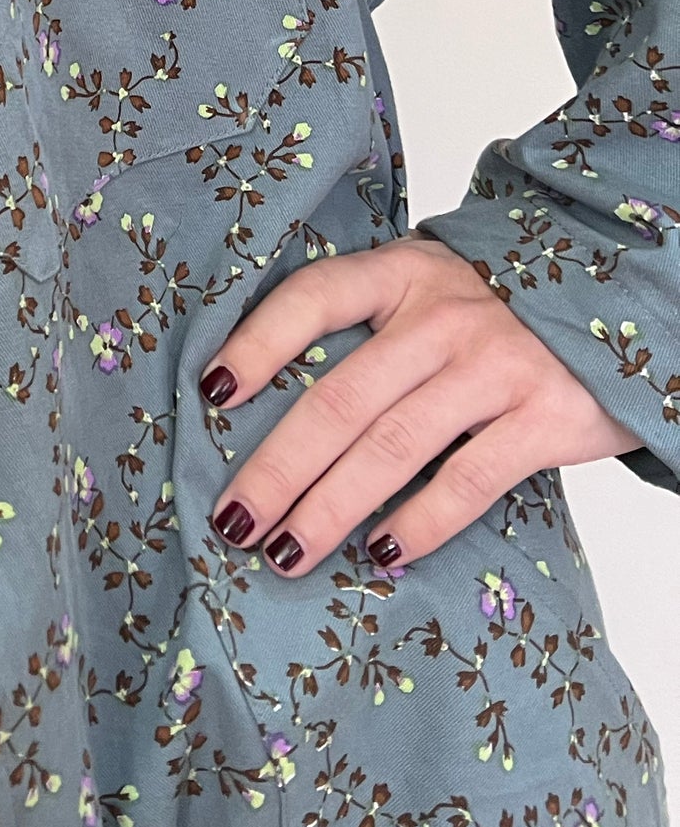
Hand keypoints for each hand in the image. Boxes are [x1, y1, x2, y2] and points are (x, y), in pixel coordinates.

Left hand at [196, 232, 641, 577]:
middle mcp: (442, 315)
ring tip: (285, 551)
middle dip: (279, 465)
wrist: (616, 300)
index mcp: (402, 272)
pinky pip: (468, 480)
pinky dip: (421, 522)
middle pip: (341, 397)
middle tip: (232, 518)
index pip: (312, 299)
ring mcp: (495, 366)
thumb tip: (266, 393)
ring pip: (393, 447)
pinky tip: (383, 554)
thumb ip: (367, 320)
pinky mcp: (545, 419)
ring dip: (330, 507)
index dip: (256, 343)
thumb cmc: (498, 304)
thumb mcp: (429, 284)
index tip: (210, 392)